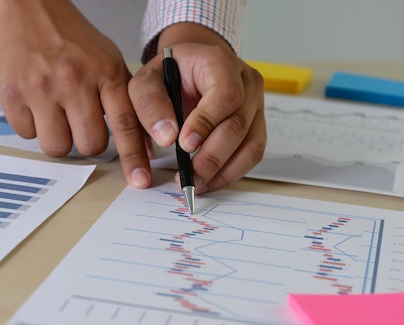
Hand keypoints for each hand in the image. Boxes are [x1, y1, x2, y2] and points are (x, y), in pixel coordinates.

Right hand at [0, 0, 150, 187]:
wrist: (29, 10)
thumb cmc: (74, 44)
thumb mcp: (109, 63)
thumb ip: (125, 102)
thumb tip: (145, 147)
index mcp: (106, 73)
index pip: (125, 124)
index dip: (133, 156)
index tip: (138, 180)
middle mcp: (74, 80)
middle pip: (90, 145)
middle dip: (88, 140)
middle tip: (81, 121)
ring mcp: (40, 87)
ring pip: (57, 147)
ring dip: (59, 138)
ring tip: (57, 113)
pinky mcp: (11, 94)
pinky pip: (27, 135)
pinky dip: (33, 125)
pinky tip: (36, 102)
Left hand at [129, 23, 265, 193]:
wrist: (191, 69)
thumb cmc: (170, 74)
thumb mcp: (147, 80)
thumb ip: (150, 104)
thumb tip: (167, 137)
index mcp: (221, 62)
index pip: (225, 93)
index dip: (207, 121)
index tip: (184, 144)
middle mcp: (246, 82)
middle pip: (238, 125)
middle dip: (211, 157)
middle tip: (187, 177)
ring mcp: (256, 105)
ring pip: (250, 145)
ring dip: (223, 171)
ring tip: (196, 184)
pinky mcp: (257, 126)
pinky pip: (252, 155)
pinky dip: (230, 173)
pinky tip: (209, 181)